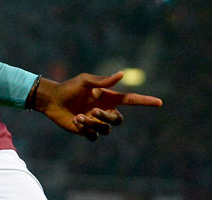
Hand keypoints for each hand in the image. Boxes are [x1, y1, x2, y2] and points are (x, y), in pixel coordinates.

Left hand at [34, 71, 161, 140]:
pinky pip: (94, 136)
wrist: (52, 100)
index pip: (131, 100)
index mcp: (107, 97)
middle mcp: (104, 110)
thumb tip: (122, 74)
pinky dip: (85, 129)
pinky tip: (75, 121)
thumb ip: (103, 81)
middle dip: (107, 117)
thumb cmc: (68, 88)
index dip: (145, 101)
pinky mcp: (87, 131)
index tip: (160, 102)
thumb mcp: (85, 81)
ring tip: (79, 116)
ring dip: (93, 123)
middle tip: (93, 111)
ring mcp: (96, 122)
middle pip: (118, 120)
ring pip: (106, 130)